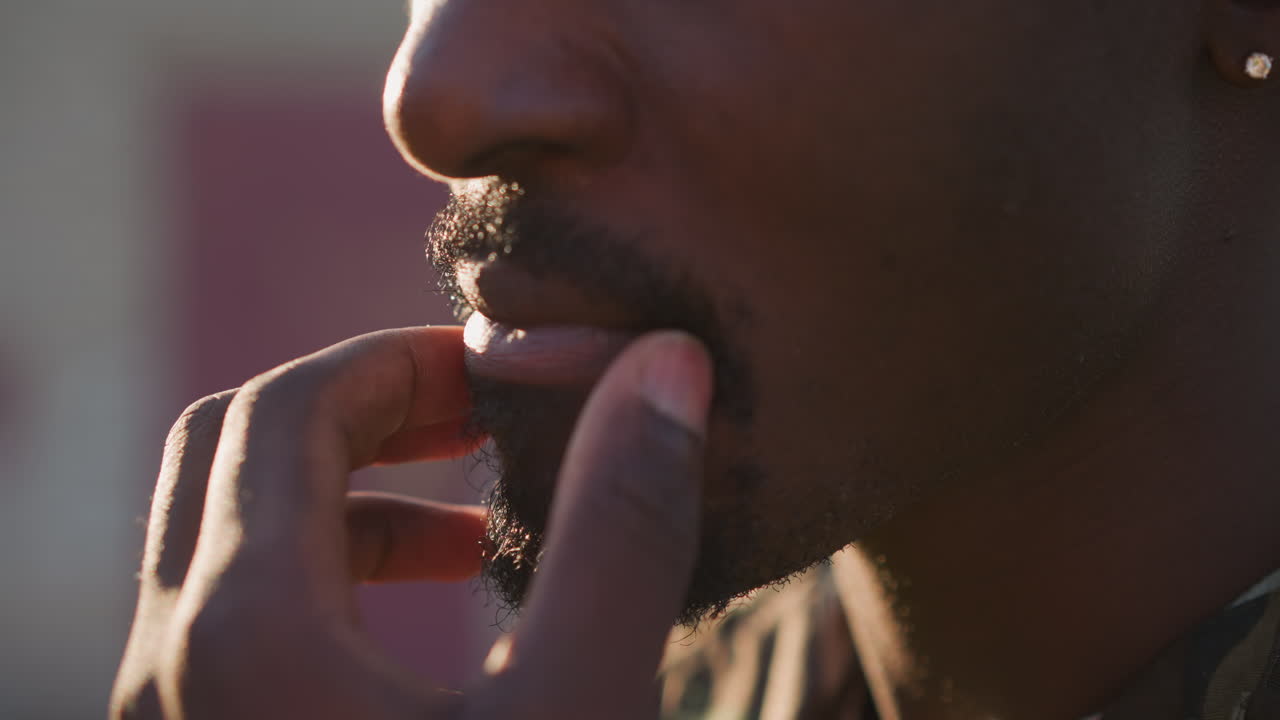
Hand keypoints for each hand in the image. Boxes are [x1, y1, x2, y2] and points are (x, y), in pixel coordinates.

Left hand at [109, 326, 711, 719]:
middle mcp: (173, 663)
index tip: (503, 370)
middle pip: (232, 449)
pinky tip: (425, 613)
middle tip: (480, 418)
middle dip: (364, 407)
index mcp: (245, 629)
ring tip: (469, 519)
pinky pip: (234, 616)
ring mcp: (176, 713)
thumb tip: (666, 368)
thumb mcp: (574, 709)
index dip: (401, 360)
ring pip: (226, 536)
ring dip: (345, 491)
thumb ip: (618, 534)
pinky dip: (325, 573)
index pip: (286, 407)